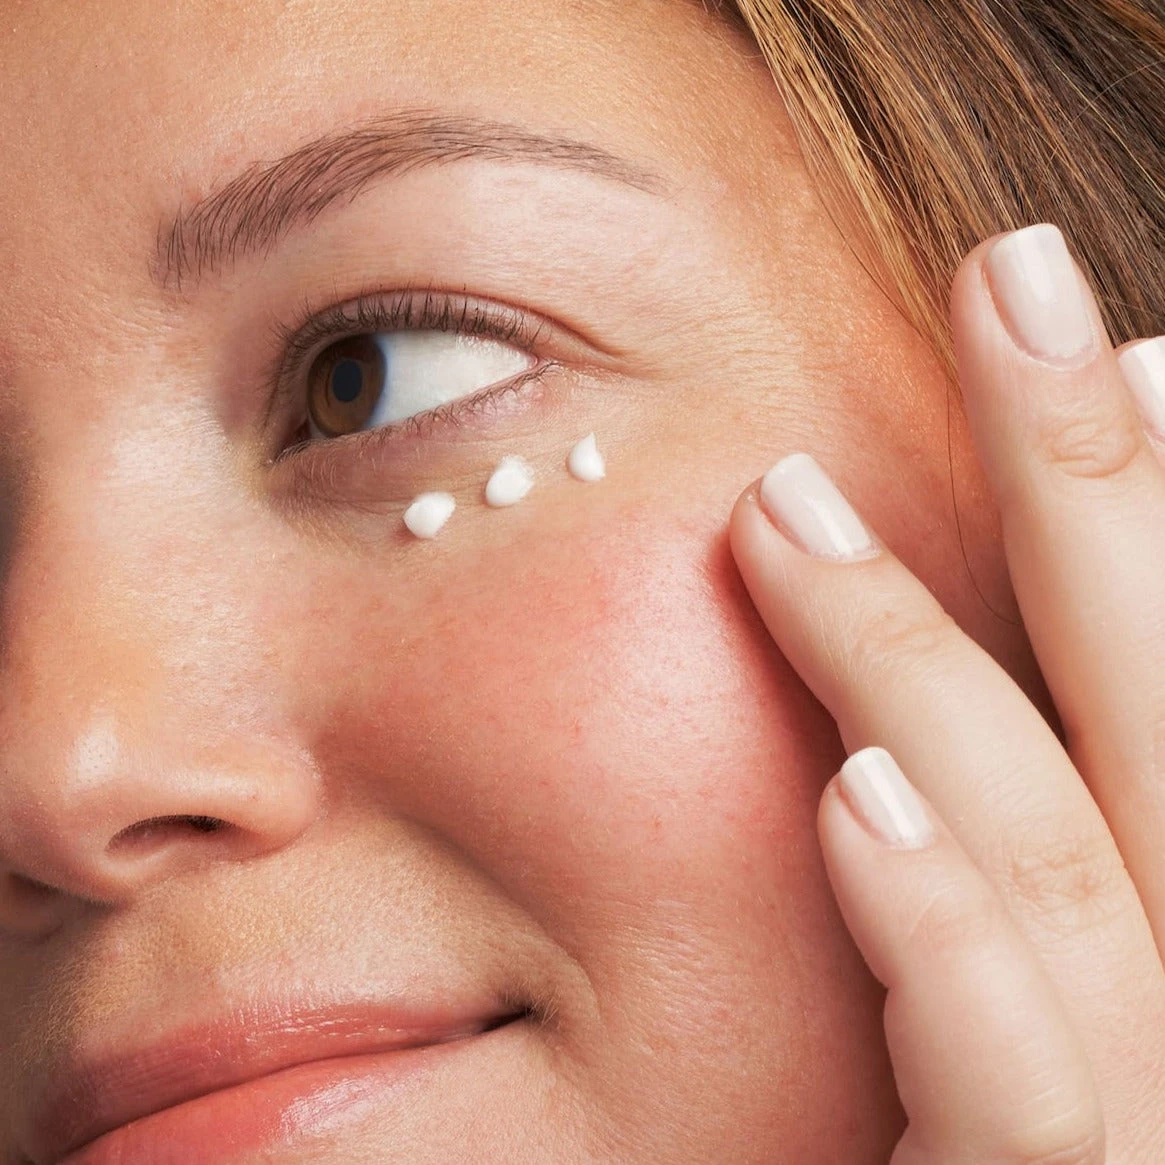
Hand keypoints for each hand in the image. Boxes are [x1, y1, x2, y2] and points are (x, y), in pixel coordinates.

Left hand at [729, 224, 1164, 1162]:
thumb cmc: (1036, 1111)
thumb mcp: (1049, 988)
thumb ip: (1018, 851)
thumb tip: (925, 702)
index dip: (1163, 509)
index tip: (1125, 348)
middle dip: (1103, 482)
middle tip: (1013, 275)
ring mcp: (1153, 1099)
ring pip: (1067, 851)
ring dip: (930, 663)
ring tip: (782, 504)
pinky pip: (1021, 1082)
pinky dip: (951, 933)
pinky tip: (855, 799)